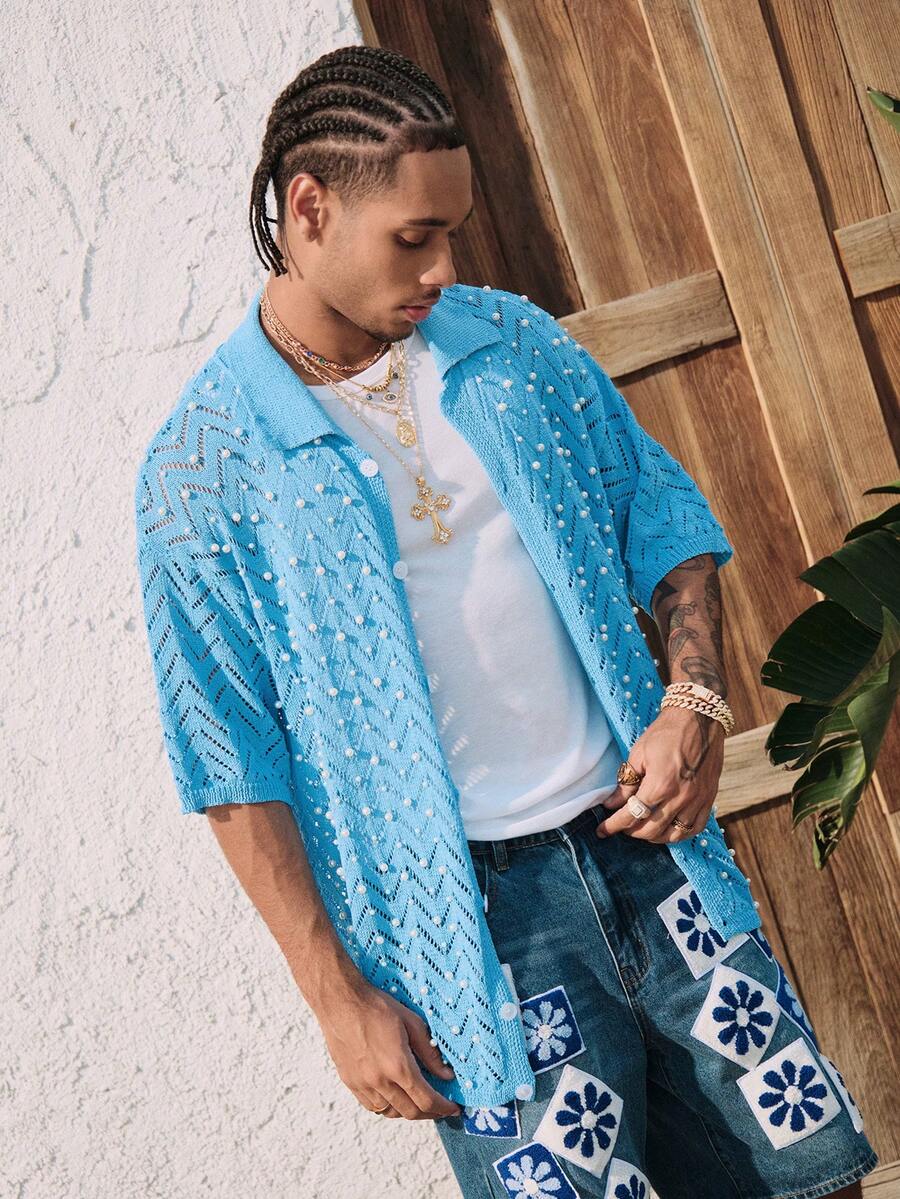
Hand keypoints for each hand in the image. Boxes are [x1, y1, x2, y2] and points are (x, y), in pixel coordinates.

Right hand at [317, 979, 463, 1120]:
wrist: (340, 1001)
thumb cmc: (376, 1006)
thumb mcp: (411, 1023)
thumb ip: (430, 1052)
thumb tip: (446, 1075)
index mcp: (397, 1066)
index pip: (426, 1100)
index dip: (443, 1108)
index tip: (453, 1108)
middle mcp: (379, 1081)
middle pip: (410, 1112)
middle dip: (430, 1113)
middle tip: (440, 1107)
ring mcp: (362, 1084)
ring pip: (390, 1112)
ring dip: (408, 1111)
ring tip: (418, 1101)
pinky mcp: (350, 1082)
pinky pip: (372, 1106)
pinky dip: (387, 1107)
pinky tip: (394, 1096)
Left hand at [594, 707, 724, 842]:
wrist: (699, 719)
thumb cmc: (666, 732)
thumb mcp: (639, 753)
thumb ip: (626, 782)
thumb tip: (612, 804)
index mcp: (660, 784)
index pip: (632, 814)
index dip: (614, 825)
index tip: (602, 830)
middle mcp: (681, 797)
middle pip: (651, 829)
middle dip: (631, 831)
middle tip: (622, 825)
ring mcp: (697, 800)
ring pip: (673, 835)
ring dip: (654, 836)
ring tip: (642, 829)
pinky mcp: (709, 799)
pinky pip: (694, 829)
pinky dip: (679, 834)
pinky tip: (668, 830)